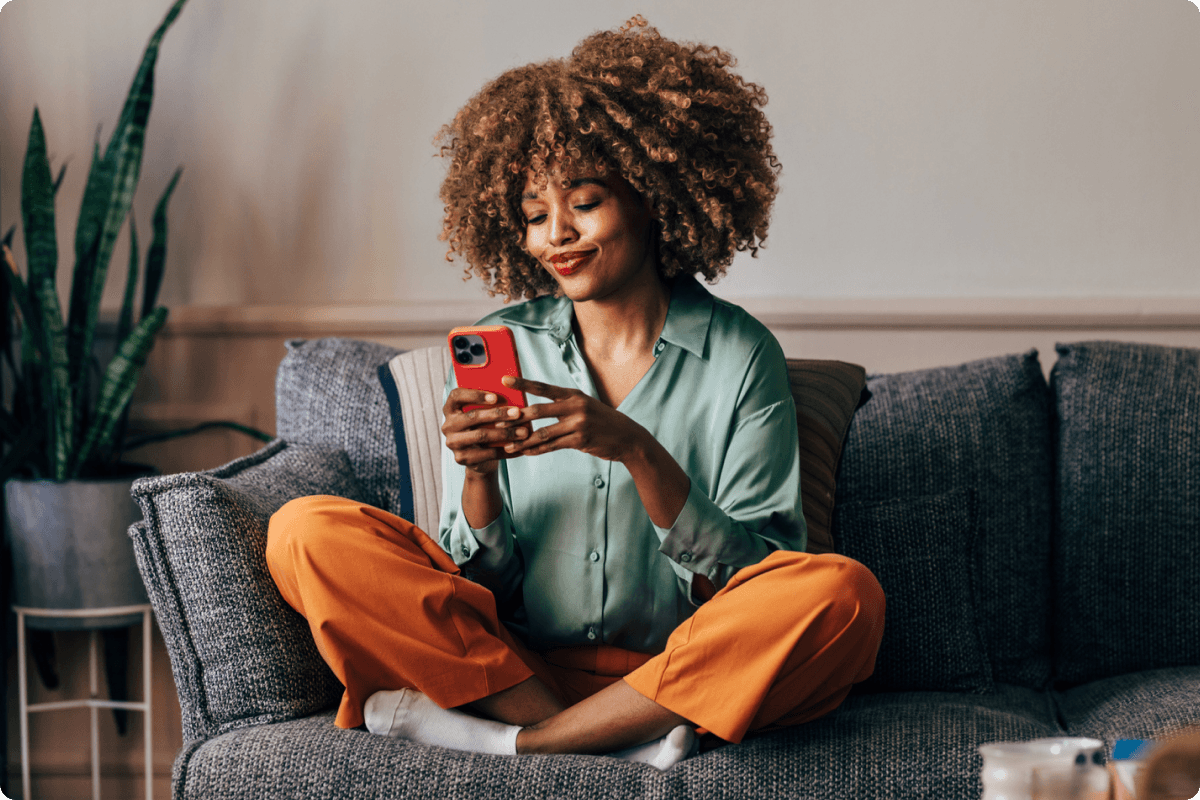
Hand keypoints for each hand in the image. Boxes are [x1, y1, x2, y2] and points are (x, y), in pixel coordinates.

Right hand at [441, 387, 530, 474]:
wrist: (480, 458)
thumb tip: (515, 394)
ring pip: (481, 435)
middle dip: (498, 414)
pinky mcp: (462, 458)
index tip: (495, 397)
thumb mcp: (485, 414)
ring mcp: (452, 443)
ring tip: (523, 432)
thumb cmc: (485, 427)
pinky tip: (521, 448)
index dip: (475, 395)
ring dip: (505, 433)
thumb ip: (491, 404)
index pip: (456, 396)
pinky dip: (506, 450)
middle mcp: (448, 425)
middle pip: (472, 416)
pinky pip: (487, 453)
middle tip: (518, 413)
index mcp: (450, 408)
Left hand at [498, 376, 647, 462]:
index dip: (522, 383)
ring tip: (507, 445)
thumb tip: (537, 409)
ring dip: (523, 440)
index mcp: (573, 395)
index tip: (504, 379)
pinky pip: (552, 446)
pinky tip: (525, 453)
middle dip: (516, 417)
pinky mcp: (580, 440)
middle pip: (538, 410)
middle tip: (497, 421)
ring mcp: (578, 423)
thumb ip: (563, 406)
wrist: (628, 437)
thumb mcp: (585, 406)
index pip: (543, 387)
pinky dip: (537, 450)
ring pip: (543, 432)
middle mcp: (575, 406)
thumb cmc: (602, 422)